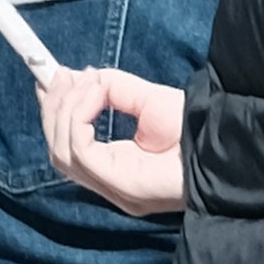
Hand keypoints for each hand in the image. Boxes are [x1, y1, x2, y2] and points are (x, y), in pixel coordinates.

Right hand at [38, 64, 188, 213]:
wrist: (218, 144)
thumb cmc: (188, 126)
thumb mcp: (141, 97)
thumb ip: (108, 88)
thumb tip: (76, 78)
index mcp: (114, 167)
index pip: (66, 149)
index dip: (51, 115)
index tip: (45, 81)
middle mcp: (108, 183)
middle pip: (57, 152)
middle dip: (52, 110)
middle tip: (60, 76)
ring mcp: (113, 187)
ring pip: (61, 153)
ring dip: (63, 111)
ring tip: (82, 83)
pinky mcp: (120, 183)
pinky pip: (80, 150)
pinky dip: (78, 117)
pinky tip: (94, 96)